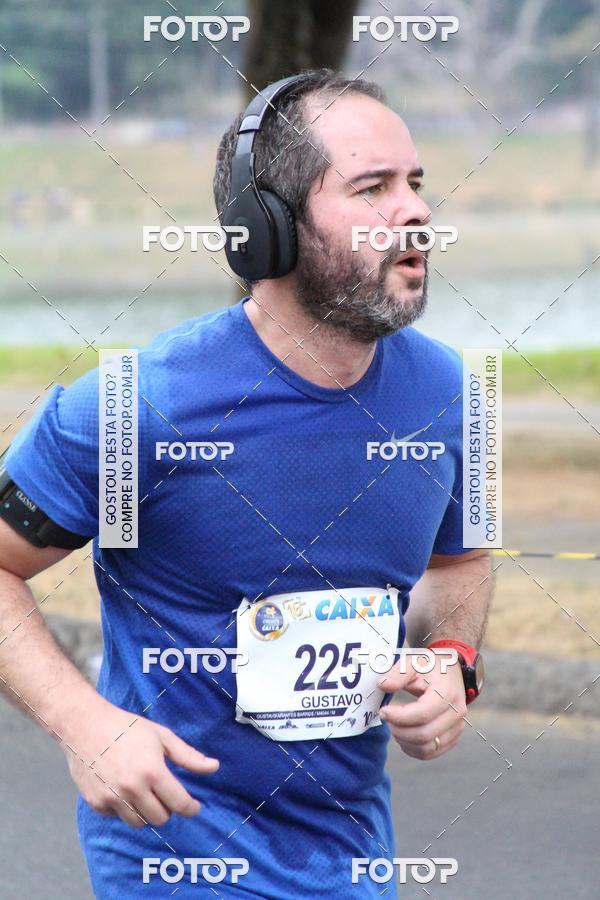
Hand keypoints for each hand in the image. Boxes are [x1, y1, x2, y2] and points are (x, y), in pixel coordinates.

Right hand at [63, 698, 218, 827]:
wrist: (84, 726)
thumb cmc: (126, 728)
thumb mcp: (161, 736)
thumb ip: (188, 756)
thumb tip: (214, 767)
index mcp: (152, 771)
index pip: (179, 804)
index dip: (191, 808)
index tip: (193, 807)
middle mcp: (132, 788)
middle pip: (161, 818)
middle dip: (167, 808)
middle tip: (164, 792)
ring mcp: (112, 798)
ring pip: (139, 823)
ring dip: (146, 811)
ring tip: (144, 791)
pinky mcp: (96, 803)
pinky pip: (118, 817)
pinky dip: (124, 808)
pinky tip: (122, 788)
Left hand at [377, 651, 466, 760]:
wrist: (451, 672)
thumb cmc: (430, 667)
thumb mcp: (412, 662)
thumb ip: (397, 673)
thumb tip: (382, 685)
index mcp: (447, 692)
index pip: (422, 714)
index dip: (398, 717)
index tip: (383, 711)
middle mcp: (457, 712)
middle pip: (424, 734)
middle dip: (399, 730)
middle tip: (386, 718)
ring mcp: (457, 726)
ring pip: (427, 748)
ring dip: (405, 741)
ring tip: (394, 726)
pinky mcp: (454, 736)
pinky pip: (432, 752)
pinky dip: (414, 749)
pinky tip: (403, 736)